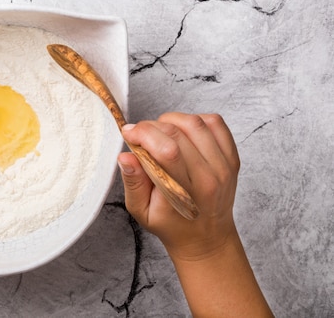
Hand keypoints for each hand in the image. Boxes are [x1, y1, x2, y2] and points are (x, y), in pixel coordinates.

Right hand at [117, 112, 239, 260]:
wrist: (207, 239)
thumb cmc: (172, 225)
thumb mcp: (142, 212)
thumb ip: (133, 182)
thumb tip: (125, 156)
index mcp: (186, 193)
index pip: (167, 150)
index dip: (143, 133)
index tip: (129, 134)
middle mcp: (209, 177)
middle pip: (178, 133)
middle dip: (150, 126)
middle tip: (139, 134)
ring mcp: (224, 166)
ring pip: (194, 123)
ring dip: (171, 120)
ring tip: (160, 132)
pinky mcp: (232, 157)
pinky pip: (215, 123)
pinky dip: (194, 119)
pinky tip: (182, 131)